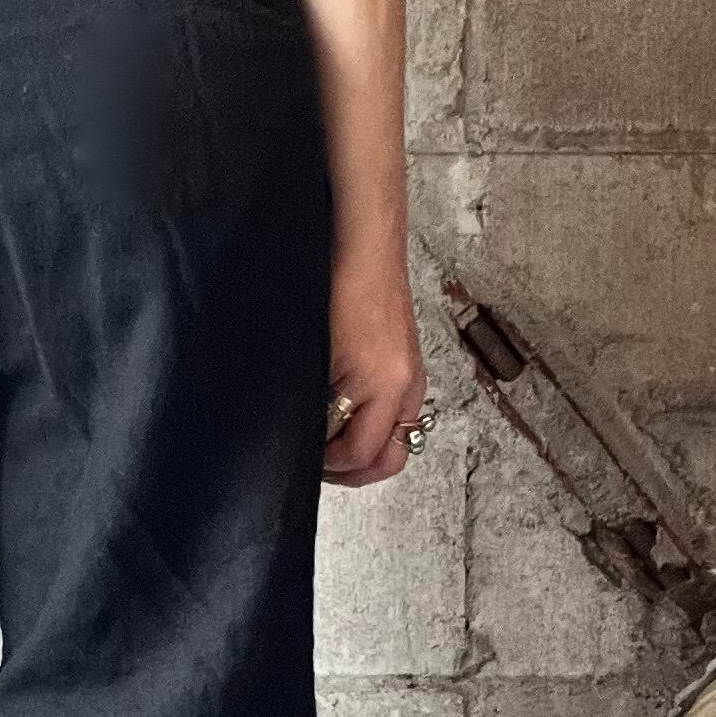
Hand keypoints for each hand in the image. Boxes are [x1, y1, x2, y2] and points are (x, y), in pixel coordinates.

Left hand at [322, 254, 426, 488]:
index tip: (303, 458)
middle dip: (352, 471)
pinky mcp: (409, 366)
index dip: (328, 466)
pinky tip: (344, 415)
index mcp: (383, 384)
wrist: (366, 245)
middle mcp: (406, 386)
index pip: (360, 454)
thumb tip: (305, 436)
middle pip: (388, 459)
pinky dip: (373, 427)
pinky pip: (398, 416)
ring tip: (329, 443)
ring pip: (395, 440)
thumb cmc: (336, 286)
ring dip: (363, 451)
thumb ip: (315, 401)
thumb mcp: (315, 351)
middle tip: (319, 466)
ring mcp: (412, 377)